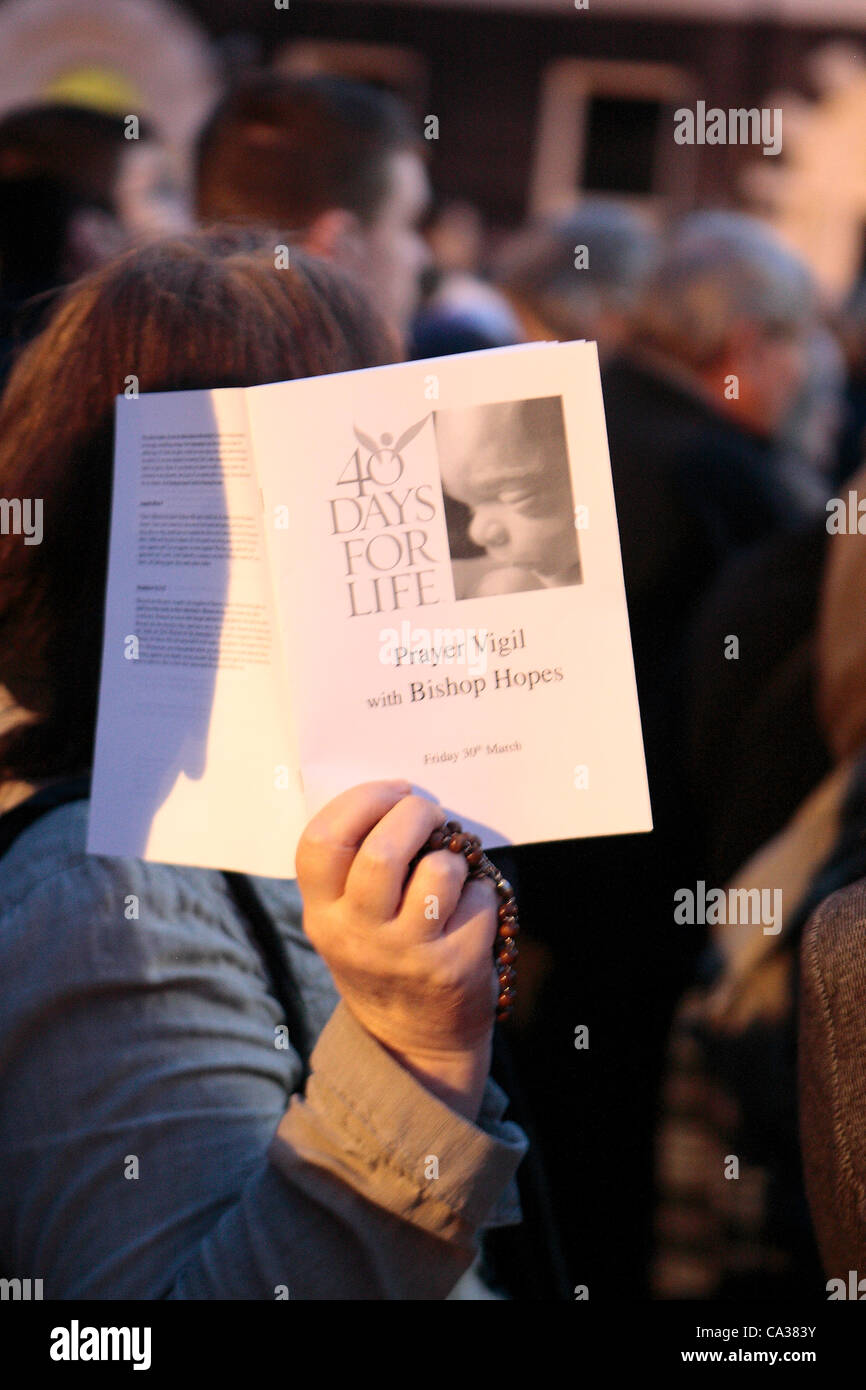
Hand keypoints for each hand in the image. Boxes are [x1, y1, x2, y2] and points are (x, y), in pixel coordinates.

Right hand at [296, 781, 499, 1119]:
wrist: (412, 1040)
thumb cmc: (383, 952)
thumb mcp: (346, 917)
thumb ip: (353, 865)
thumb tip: (398, 796)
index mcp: (322, 912)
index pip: (321, 841)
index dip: (361, 800)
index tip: (393, 791)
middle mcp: (356, 934)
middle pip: (382, 851)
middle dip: (415, 813)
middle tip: (428, 813)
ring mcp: (406, 953)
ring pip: (439, 870)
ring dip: (453, 857)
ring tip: (449, 872)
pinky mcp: (452, 967)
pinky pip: (478, 899)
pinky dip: (481, 893)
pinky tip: (468, 912)